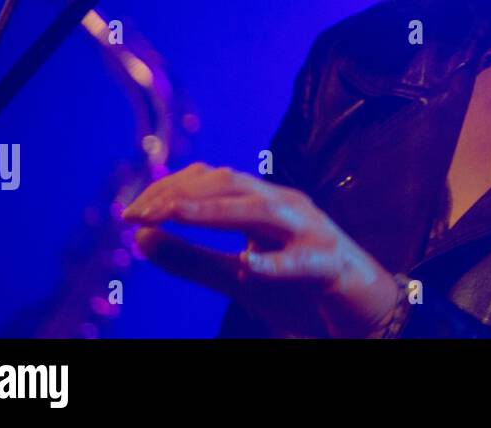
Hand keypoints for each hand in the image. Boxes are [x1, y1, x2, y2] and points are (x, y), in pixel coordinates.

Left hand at [122, 162, 401, 337]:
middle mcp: (289, 206)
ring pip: (263, 211)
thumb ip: (191, 258)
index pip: (212, 180)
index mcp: (266, 203)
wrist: (362, 310)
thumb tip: (141, 237)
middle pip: (232, 184)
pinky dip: (277, 264)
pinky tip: (249, 266)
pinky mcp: (332, 266)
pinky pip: (303, 262)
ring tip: (176, 216)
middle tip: (138, 214)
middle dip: (181, 195)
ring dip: (216, 212)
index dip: (169, 189)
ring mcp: (313, 232)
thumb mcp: (236, 276)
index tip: (128, 212)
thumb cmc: (302, 290)